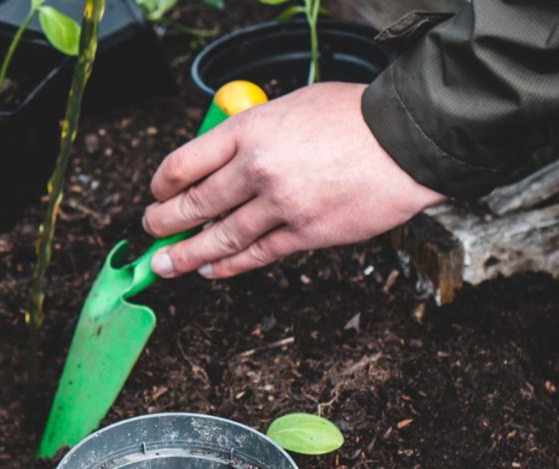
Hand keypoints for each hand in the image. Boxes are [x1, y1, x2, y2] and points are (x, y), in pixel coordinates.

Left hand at [142, 82, 444, 278]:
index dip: (162, 183)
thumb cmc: (354, 117)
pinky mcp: (305, 234)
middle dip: (163, 222)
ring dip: (186, 255)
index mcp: (250, 130)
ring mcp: (280, 205)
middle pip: (194, 204)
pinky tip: (211, 271)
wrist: (408, 140)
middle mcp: (257, 168)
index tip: (156, 192)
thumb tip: (225, 157)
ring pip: (219, 238)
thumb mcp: (291, 106)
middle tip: (150, 230)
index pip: (185, 162)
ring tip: (165, 265)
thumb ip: (255, 131)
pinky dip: (228, 266)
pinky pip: (256, 256)